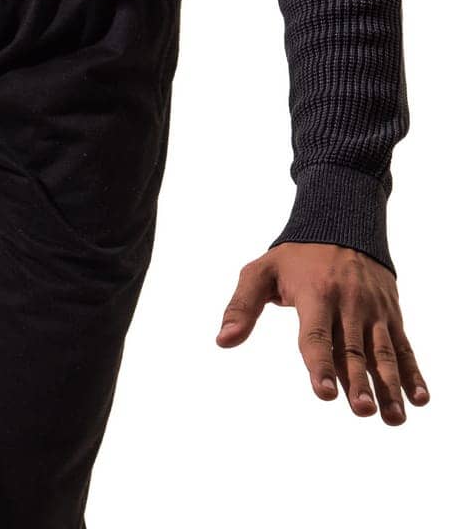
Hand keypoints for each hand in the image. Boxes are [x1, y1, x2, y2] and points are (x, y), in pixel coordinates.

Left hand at [215, 242, 429, 423]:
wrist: (342, 222)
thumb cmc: (296, 255)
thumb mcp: (262, 272)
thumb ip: (242, 306)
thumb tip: (222, 341)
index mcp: (315, 294)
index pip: (316, 335)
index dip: (320, 365)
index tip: (326, 394)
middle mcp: (347, 304)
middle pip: (352, 349)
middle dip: (358, 382)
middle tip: (363, 411)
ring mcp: (372, 311)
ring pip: (382, 352)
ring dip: (389, 386)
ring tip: (392, 418)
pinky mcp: (390, 315)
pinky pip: (403, 346)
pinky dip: (413, 373)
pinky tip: (419, 398)